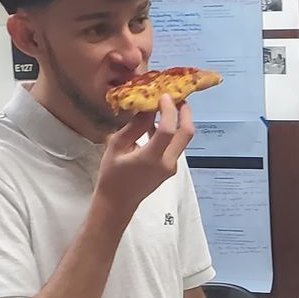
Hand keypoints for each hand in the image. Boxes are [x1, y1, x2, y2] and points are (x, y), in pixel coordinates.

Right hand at [97, 94, 192, 219]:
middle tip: (177, 96)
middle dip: (185, 112)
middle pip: (186, 133)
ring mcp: (171, 167)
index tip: (163, 95)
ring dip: (178, 121)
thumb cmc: (112, 175)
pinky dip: (170, 132)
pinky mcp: (170, 168)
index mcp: (151, 158)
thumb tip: (147, 107)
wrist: (118, 202)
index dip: (168, 110)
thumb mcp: (117, 146)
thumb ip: (135, 126)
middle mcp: (167, 163)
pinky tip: (155, 123)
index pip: (167, 129)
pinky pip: (175, 146)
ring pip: (183, 139)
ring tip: (166, 105)